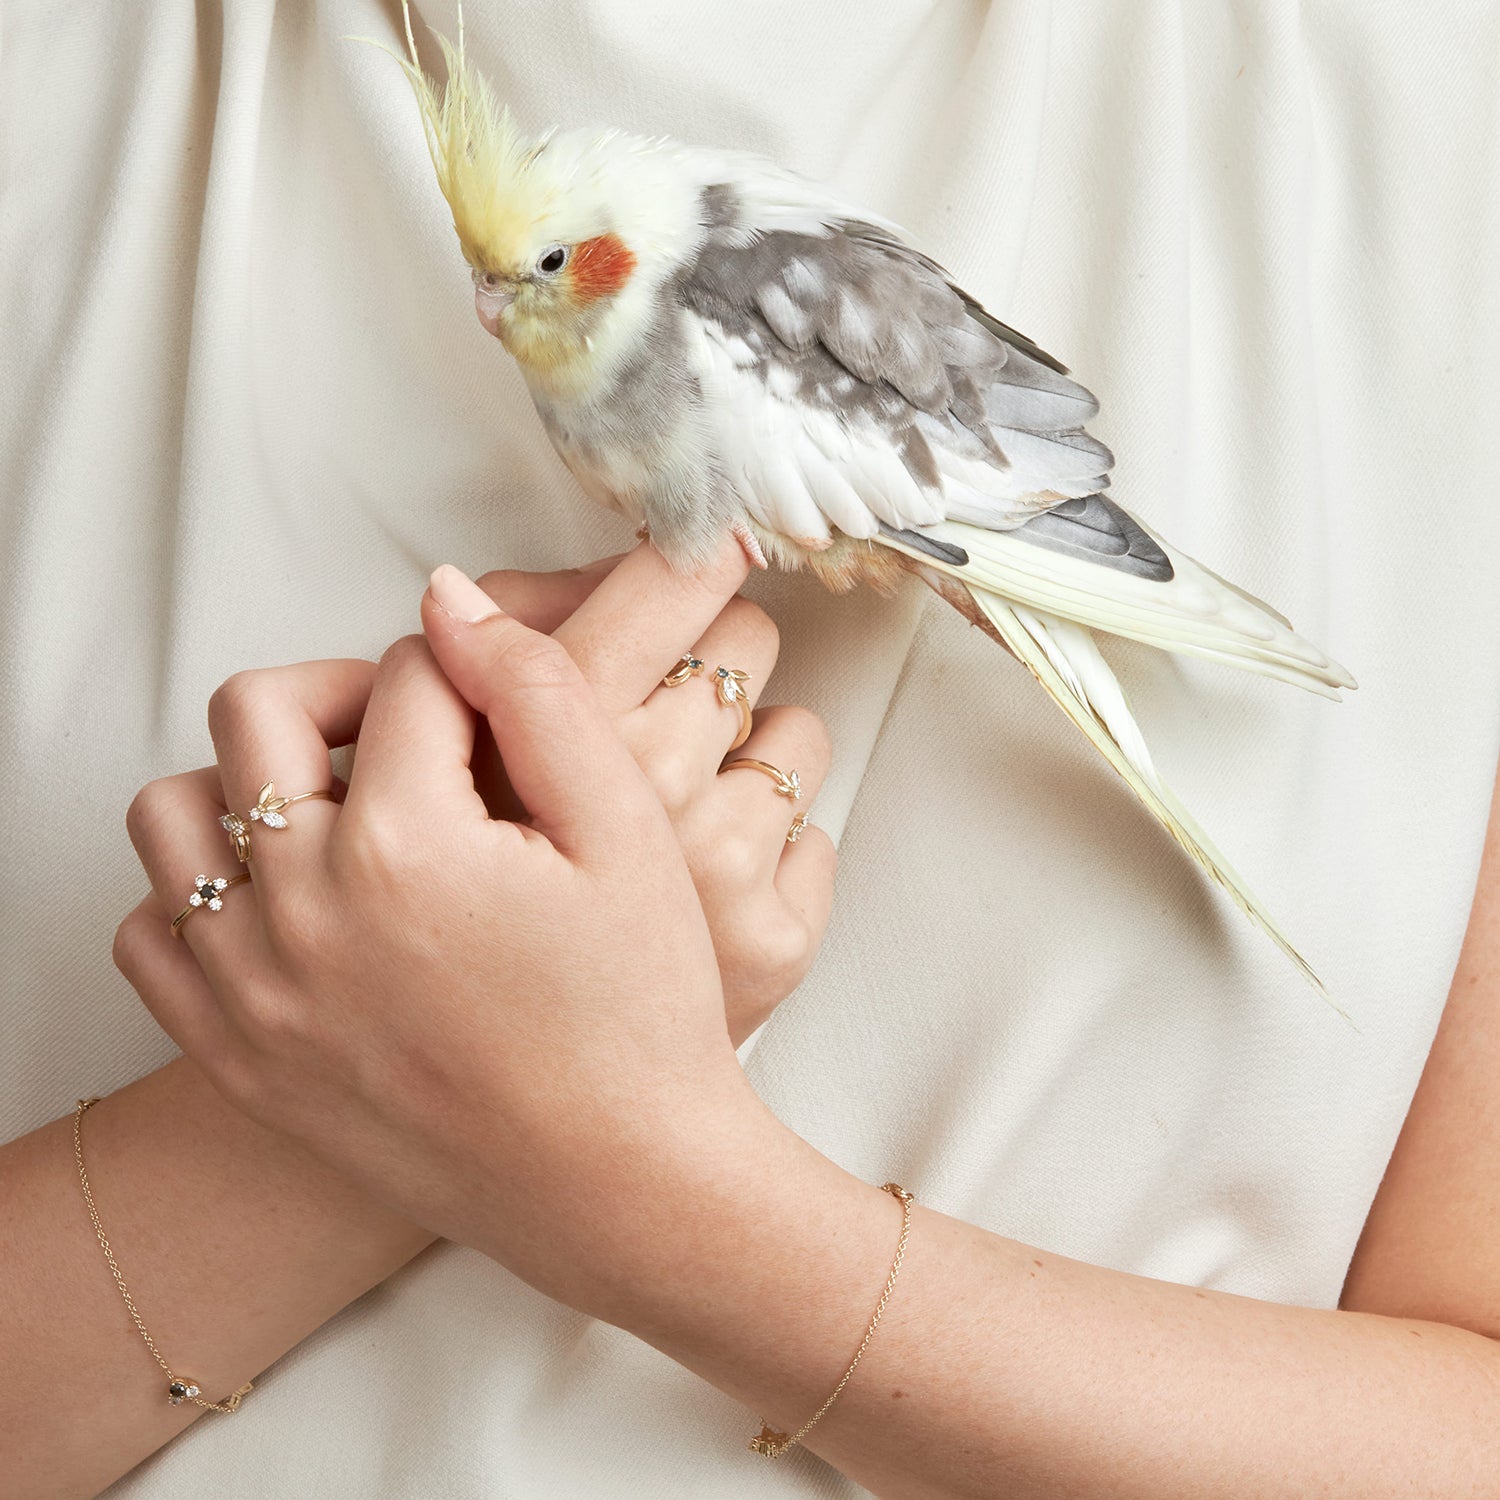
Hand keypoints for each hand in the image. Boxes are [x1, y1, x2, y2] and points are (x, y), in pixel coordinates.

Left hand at [113, 544, 827, 1313]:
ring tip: (345, 810)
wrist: (621, 1182)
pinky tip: (295, 899)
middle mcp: (301, 909)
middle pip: (260, 709)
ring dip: (251, 779)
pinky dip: (203, 890)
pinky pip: (153, 930)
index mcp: (405, 844)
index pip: (406, 676)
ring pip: (176, 810)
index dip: (473, 673)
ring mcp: (253, 988)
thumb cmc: (640, 1014)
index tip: (511, 713)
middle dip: (344, 691)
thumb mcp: (626, 831)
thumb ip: (536, 691)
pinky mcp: (238, 1054)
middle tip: (419, 732)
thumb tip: (448, 598)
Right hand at [462, 544, 835, 1044]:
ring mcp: (724, 867)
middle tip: (668, 708)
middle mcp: (653, 787)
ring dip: (747, 758)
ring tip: (682, 810)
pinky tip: (706, 885)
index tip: (712, 546)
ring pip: (796, 733)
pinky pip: (818, 835)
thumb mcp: (448, 771)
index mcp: (563, 729)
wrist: (520, 1102)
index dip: (698, 553)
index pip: (677, 577)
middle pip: (745, 636)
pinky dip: (774, 850)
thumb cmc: (481, 922)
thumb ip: (495, 657)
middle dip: (709, 659)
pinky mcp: (778, 941)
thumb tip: (508, 581)